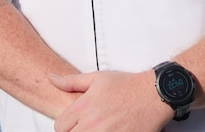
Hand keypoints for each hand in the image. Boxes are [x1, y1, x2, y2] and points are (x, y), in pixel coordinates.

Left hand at [50, 70, 172, 131]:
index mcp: (83, 107)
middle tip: (85, 127)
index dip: (65, 125)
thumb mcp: (96, 78)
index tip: (72, 123)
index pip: (59, 126)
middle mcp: (91, 123)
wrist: (152, 95)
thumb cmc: (127, 86)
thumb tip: (51, 78)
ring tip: (97, 129)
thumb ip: (70, 81)